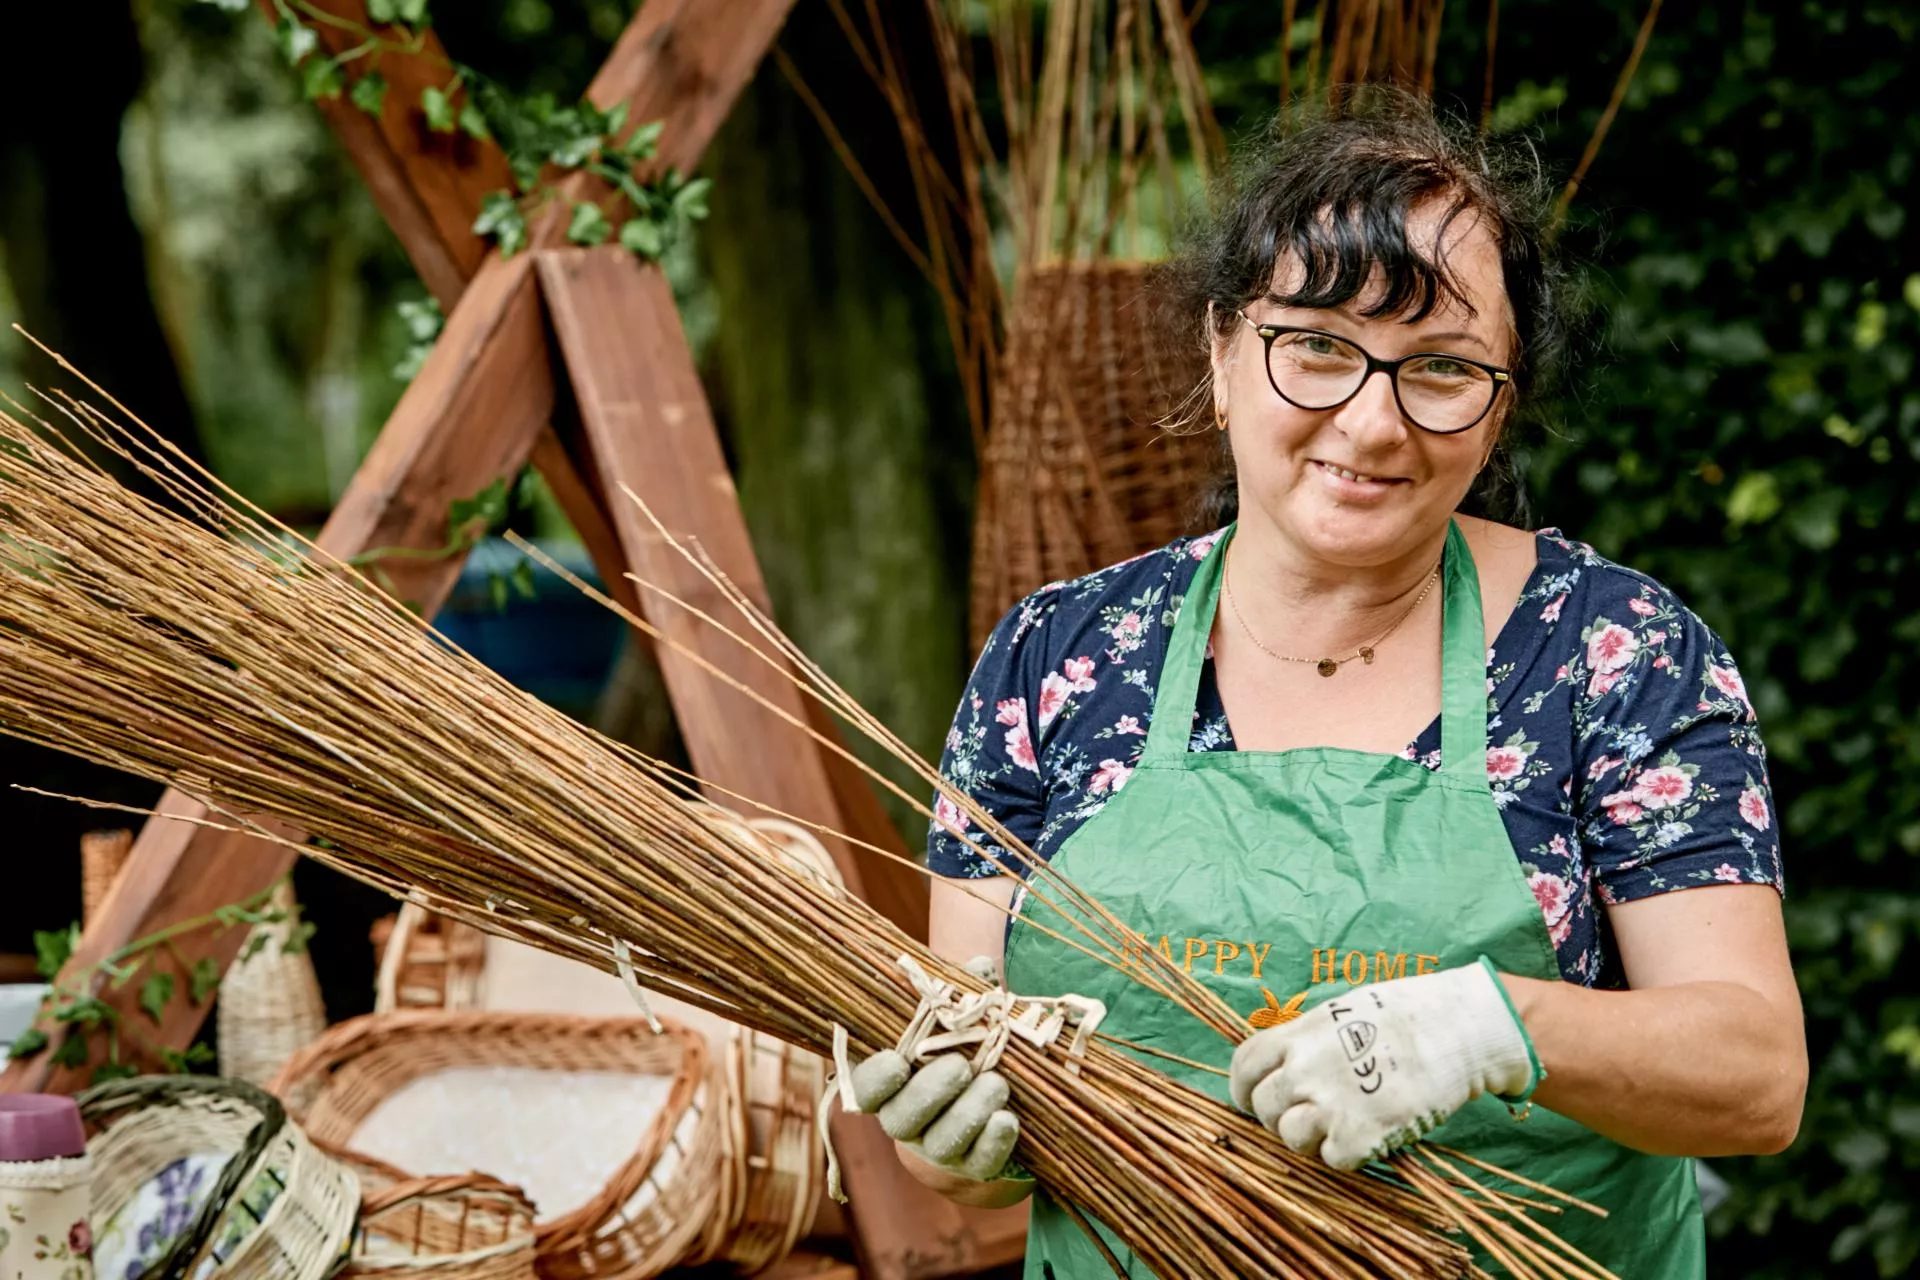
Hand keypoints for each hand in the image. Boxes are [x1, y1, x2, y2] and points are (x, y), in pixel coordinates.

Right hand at [845, 956, 1025, 1193]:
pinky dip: (993, 1143)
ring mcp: (936, 1149)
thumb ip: (959, 994)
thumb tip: (979, 966)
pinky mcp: (971, 1168)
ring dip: (968, 1114)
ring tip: (996, 1084)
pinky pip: (978, 1164)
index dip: (875, 1079)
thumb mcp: (954, 1021)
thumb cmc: (957, 1050)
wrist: (982, 1108)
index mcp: (889, 1085)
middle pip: (902, 1119)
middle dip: (930, 1093)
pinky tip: (1007, 1120)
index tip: (896, 1061)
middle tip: (960, 1066)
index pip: (866, 1089)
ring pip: (942, 1144)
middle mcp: (905, 1120)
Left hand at [1228, 958, 1539, 1170]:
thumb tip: (1284, 1066)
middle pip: (1263, 1107)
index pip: (1243, 1067)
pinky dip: (1347, 1153)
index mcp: (1296, 1034)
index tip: (1253, 1098)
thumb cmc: (1404, 1014)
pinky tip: (1368, 1133)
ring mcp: (1329, 1104)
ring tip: (1340, 1123)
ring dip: (1310, 1138)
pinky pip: (1332, 1159)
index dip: (1245, 1088)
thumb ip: (1306, 1040)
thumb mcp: (1341, 1011)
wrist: (1458, 1030)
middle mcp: (1303, 1069)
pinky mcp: (1359, 1136)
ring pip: (1291, 1137)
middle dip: (1280, 1115)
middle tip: (1309, 1114)